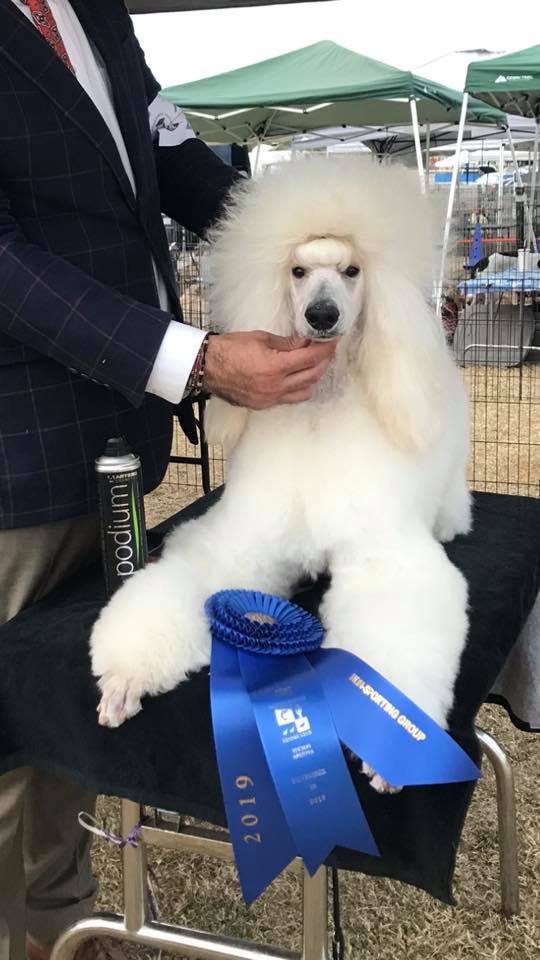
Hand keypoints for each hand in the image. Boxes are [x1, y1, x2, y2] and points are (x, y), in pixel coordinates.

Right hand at [202, 331, 336, 408]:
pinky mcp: (263, 405)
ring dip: (314, 377)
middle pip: (312, 375)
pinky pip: (290, 399)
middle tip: (326, 350)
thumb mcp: (261, 338)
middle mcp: (275, 386)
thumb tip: (306, 342)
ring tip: (315, 364)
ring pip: (305, 391)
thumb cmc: (230, 349)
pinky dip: (300, 388)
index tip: (332, 341)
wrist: (207, 367)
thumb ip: (287, 343)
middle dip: (323, 361)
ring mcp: (270, 398)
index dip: (325, 348)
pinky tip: (299, 377)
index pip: (311, 358)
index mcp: (275, 367)